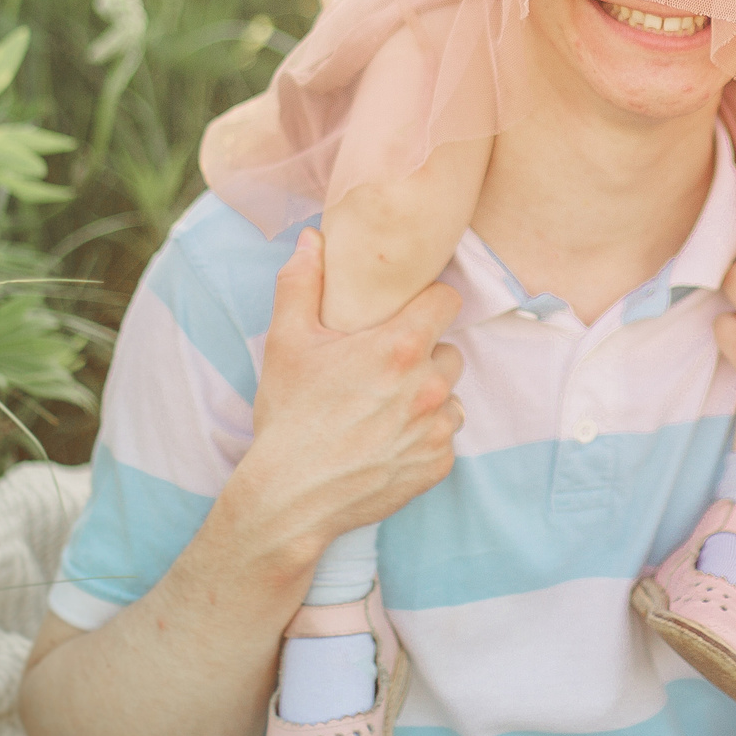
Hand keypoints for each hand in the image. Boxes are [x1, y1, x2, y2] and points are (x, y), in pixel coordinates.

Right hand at [238, 228, 466, 565]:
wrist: (291, 497)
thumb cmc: (290, 416)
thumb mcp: (286, 342)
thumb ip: (302, 283)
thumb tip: (313, 239)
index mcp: (401, 346)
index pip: (447, 301)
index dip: (428, 303)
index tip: (407, 313)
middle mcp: (430, 385)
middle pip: (449, 350)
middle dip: (423, 354)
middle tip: (383, 369)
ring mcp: (438, 428)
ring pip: (449, 395)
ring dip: (427, 397)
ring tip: (383, 408)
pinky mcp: (439, 464)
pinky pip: (444, 436)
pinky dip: (424, 435)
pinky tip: (387, 440)